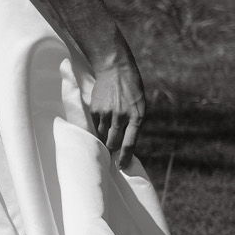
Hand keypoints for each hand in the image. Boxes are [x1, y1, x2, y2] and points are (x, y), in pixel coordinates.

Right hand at [87, 47, 146, 167]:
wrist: (115, 68)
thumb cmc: (131, 88)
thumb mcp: (139, 105)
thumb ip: (134, 122)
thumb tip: (126, 142)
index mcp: (137, 116)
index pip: (130, 142)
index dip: (125, 156)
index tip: (122, 166)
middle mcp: (121, 116)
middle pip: (112, 143)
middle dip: (111, 150)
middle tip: (110, 155)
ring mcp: (106, 113)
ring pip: (102, 136)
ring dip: (103, 140)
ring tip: (104, 139)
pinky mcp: (95, 110)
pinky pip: (95, 126)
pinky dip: (98, 127)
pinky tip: (101, 121)